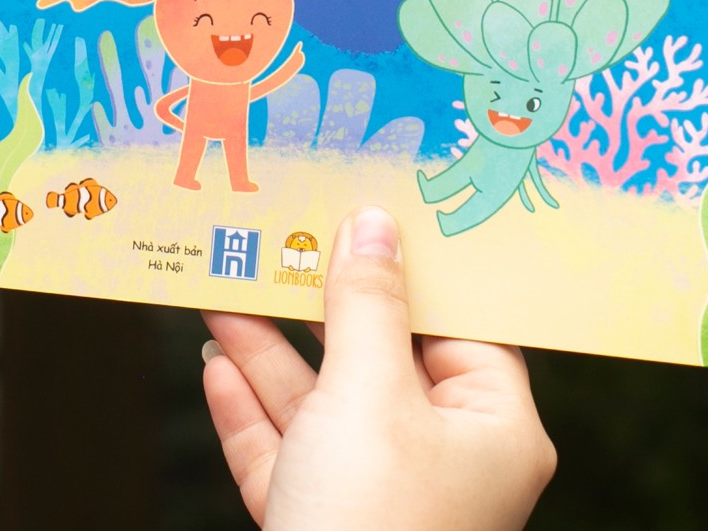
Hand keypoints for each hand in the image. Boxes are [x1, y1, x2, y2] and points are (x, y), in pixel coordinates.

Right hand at [199, 207, 554, 530]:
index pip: (462, 324)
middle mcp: (443, 462)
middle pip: (380, 358)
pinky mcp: (321, 526)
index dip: (415, 267)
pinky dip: (249, 409)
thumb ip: (367, 307)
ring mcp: (379, 499)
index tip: (371, 208)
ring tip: (221, 283)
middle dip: (320, 302)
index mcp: (492, 428)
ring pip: (321, 404)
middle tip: (280, 235)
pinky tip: (215, 363)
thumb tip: (374, 226)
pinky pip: (287, 455)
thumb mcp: (369, 393)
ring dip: (268, 346)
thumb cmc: (374, 522)